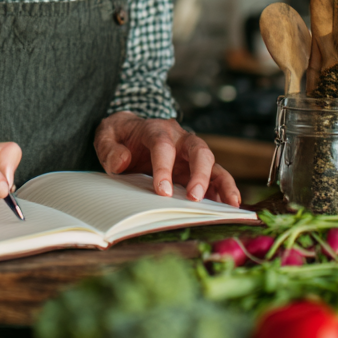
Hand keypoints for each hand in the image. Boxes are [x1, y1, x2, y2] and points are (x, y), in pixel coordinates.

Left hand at [94, 112, 240, 206]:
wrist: (129, 131)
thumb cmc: (120, 136)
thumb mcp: (106, 136)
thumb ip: (109, 148)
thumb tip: (122, 162)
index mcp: (155, 129)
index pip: (162, 146)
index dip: (163, 167)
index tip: (162, 191)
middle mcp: (179, 137)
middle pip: (198, 150)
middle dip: (199, 174)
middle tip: (194, 198)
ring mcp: (190, 153)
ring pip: (213, 164)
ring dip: (222, 184)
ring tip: (230, 206)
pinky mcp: (196, 167)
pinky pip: (216, 177)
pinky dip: (224, 191)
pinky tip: (229, 208)